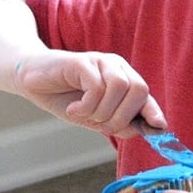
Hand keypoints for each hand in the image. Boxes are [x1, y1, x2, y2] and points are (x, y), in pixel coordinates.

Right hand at [13, 49, 165, 136]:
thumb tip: (139, 130)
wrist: (32, 81)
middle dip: (122, 117)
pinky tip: (74, 108)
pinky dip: (86, 106)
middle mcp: (117, 67)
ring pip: (120, 88)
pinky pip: (97, 87)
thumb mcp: (94, 116)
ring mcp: (101, 62)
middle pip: (139, 90)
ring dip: (102, 111)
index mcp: (123, 79)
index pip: (145, 95)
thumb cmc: (65, 98)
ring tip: (83, 113)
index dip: (153, 112)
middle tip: (99, 124)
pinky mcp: (83, 61)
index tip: (159, 128)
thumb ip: (117, 123)